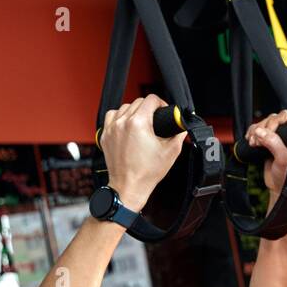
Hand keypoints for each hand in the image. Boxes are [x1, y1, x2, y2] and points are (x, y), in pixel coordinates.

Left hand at [100, 95, 185, 209]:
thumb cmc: (146, 173)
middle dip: (149, 108)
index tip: (163, 110)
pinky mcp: (105, 135)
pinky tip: (126, 125)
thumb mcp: (171, 152)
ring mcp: (112, 128)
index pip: (150, 99)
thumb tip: (182, 126)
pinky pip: (111, 116)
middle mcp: (123, 123)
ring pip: (124, 107)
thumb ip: (178, 134)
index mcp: (139, 123)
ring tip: (141, 123)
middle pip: (138, 102)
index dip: (161, 103)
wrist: (129, 186)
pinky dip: (119, 117)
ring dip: (134, 111)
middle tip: (155, 119)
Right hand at [246, 110, 286, 196]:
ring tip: (254, 143)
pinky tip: (251, 141)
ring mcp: (279, 138)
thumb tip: (260, 132)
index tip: (268, 132)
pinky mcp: (269, 143)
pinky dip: (252, 134)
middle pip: (273, 119)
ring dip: (256, 131)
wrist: (281, 190)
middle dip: (263, 128)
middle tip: (258, 141)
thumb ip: (274, 143)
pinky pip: (258, 131)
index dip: (276, 122)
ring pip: (264, 124)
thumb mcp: (284, 160)